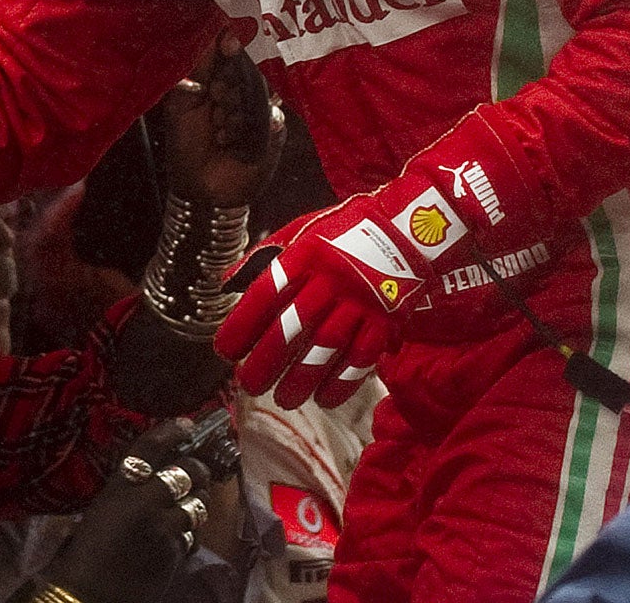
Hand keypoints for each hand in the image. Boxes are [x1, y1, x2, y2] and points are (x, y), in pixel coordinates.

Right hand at [42, 420, 209, 602]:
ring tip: (193, 500)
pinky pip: (192, 535)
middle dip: (197, 469)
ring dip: (197, 500)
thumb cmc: (81, 553)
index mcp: (119, 487)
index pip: (150, 449)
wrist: (88, 596)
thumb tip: (148, 480)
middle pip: (187, 473)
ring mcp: (165, 530)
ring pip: (197, 504)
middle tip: (196, 470)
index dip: (171, 432)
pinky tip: (180, 534)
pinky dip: (189, 532)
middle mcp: (145, 503)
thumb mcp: (99, 511)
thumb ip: (125, 493)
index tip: (187, 425)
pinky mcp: (176, 555)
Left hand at [160, 31, 281, 207]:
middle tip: (215, 99)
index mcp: (217, 83)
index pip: (229, 55)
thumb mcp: (183, 103)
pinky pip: (269, 115)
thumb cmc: (186, 145)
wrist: (201, 188)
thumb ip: (197, 70)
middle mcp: (241, 93)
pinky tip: (228, 140)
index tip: (228, 39)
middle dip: (228, 84)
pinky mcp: (274, 130)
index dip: (229, 47)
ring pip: (258, 92)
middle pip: (247, 70)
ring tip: (218, 128)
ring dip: (233, 109)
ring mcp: (259, 111)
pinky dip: (245, 128)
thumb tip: (211, 34)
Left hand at [217, 115, 513, 407]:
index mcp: (303, 256)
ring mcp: (360, 302)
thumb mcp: (299, 232)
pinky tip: (324, 398)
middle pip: (293, 327)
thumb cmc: (341, 233)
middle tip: (249, 384)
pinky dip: (343, 382)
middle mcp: (330, 280)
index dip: (242, 325)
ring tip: (283, 399)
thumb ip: (263, 256)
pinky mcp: (385, 320)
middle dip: (267, 361)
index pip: (265, 294)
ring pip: (327, 348)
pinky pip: (362, 357)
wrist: (404, 229)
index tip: (225, 350)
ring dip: (302, 379)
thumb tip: (226, 284)